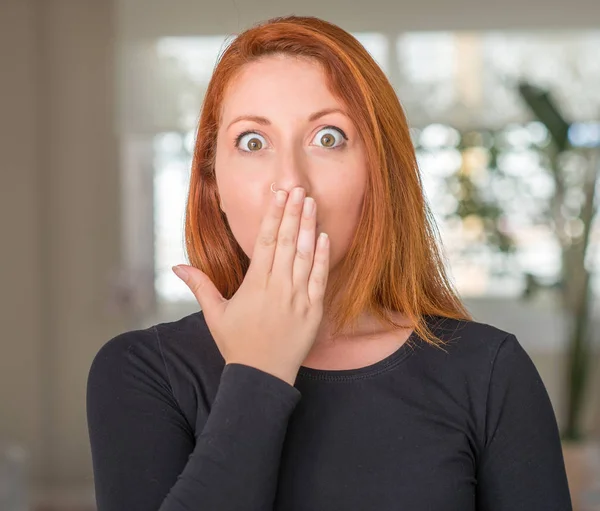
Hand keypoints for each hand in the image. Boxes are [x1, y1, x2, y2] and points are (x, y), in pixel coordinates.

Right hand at [173, 186, 329, 385]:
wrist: (262, 376)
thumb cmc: (237, 344)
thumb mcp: (215, 314)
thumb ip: (199, 286)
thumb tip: (176, 266)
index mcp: (254, 284)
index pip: (264, 241)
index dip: (273, 215)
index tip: (279, 193)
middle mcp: (277, 286)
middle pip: (286, 241)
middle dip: (293, 212)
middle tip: (299, 188)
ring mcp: (298, 297)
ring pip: (304, 255)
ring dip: (309, 227)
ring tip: (312, 203)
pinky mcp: (313, 310)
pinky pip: (319, 278)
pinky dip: (322, 257)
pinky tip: (324, 237)